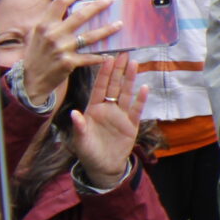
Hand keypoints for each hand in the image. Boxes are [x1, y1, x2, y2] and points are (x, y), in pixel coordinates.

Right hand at [17, 0, 119, 108]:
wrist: (30, 80)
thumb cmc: (36, 56)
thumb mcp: (37, 36)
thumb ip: (51, 24)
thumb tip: (69, 12)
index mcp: (44, 25)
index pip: (60, 2)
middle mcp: (53, 34)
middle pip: (80, 16)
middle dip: (98, 6)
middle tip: (110, 0)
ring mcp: (62, 48)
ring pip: (90, 36)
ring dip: (107, 29)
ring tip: (119, 24)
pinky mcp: (69, 62)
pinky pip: (90, 57)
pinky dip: (100, 56)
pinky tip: (109, 55)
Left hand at [68, 58, 144, 189]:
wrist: (103, 167)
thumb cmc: (88, 152)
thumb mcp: (80, 141)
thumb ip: (79, 127)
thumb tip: (75, 114)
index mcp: (94, 109)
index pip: (100, 88)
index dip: (104, 73)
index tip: (107, 58)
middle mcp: (108, 109)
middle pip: (115, 86)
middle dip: (118, 70)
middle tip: (124, 53)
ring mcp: (121, 115)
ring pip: (126, 94)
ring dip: (130, 79)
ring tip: (134, 63)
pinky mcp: (131, 124)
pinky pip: (137, 109)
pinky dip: (141, 99)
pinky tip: (144, 88)